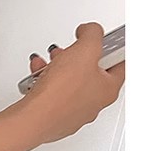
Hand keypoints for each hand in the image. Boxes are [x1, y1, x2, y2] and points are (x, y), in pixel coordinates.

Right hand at [22, 21, 124, 145]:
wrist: (32, 118)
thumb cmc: (59, 93)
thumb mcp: (84, 48)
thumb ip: (92, 33)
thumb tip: (89, 31)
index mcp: (108, 90)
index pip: (118, 63)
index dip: (108, 47)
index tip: (98, 41)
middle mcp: (93, 105)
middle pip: (90, 73)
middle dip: (76, 59)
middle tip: (69, 52)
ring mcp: (72, 114)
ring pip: (69, 85)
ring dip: (58, 70)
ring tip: (48, 65)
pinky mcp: (53, 120)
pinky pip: (52, 97)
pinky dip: (45, 86)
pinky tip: (37, 79)